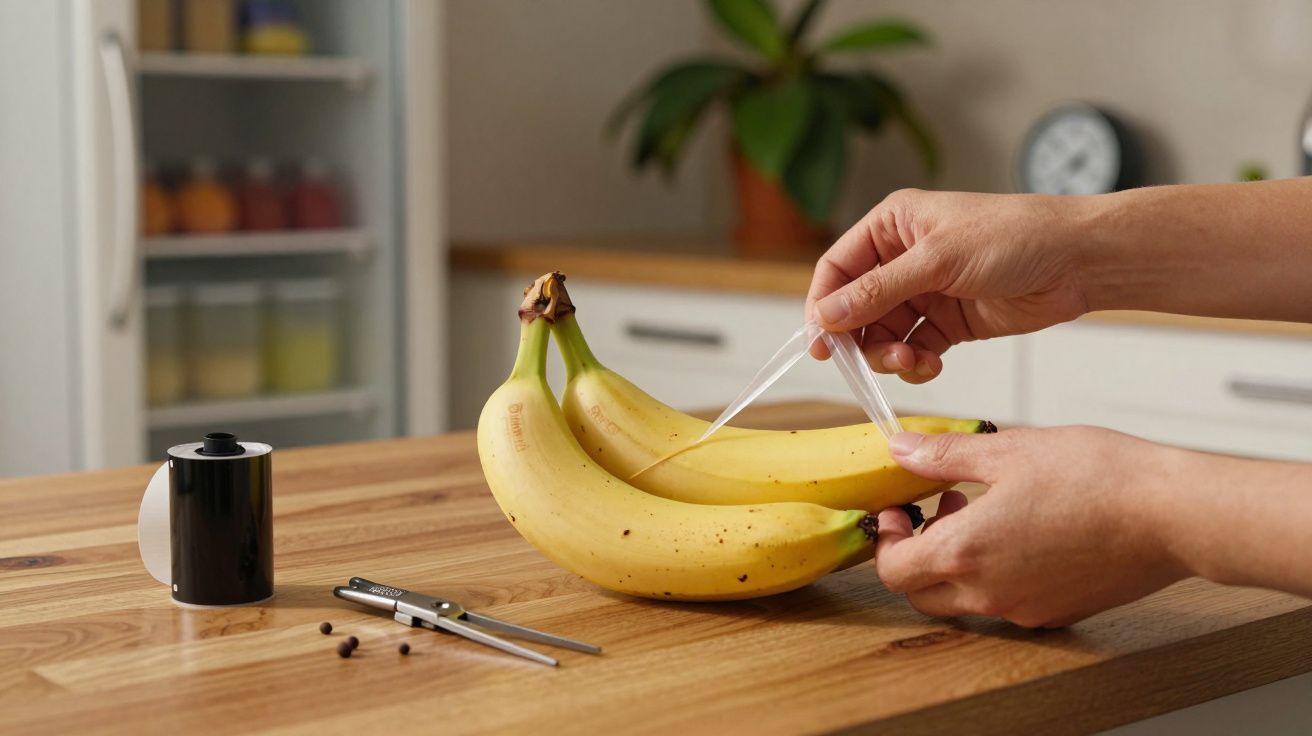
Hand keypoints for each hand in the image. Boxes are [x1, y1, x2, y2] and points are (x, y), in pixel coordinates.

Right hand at [805, 189, 1092, 382]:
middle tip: (870, 362)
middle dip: (861, 338)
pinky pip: (915, 348)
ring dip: (890, 354)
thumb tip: (827, 316)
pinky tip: (931, 364)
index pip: (838, 267)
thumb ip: (878, 291)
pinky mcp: (949, 321)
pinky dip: (916, 362)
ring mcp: (926, 291)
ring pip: (884, 333)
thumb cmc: (1015, 237)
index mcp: (893, 225)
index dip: (824, 305)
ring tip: (912, 361)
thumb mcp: (938, 260)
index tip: (821, 343)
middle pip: (856, 307)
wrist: (1078, 261)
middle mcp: (903, 258)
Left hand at [874, 426, 1188, 627]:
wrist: (1172, 514)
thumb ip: (944, 456)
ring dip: (955, 561)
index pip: (893, 570)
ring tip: (985, 509)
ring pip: (963, 600)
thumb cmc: (1096, 477)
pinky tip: (1024, 529)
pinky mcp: (1059, 612)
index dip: (884, 539)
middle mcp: (990, 593)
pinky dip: (996, 573)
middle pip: (921, 593)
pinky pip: (1007, 602)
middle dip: (915, 551)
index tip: (896, 509)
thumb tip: (900, 448)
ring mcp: (1026, 609)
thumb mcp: (1007, 450)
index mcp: (966, 553)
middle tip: (939, 506)